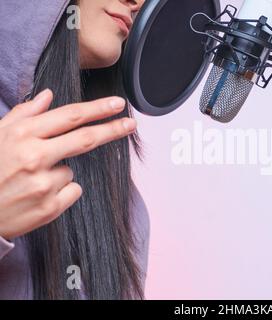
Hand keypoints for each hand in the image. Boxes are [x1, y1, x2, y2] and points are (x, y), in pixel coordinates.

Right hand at [0, 89, 136, 240]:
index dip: (98, 109)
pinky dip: (61, 191)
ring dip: (59, 172)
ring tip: (30, 181)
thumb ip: (24, 114)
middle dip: (112, 129)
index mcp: (22, 135)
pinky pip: (72, 190)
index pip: (70, 116)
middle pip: (86, 139)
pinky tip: (37, 195)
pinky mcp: (50, 207)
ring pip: (72, 170)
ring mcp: (43, 183)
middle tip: (131, 124)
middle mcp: (34, 156)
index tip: (118, 103)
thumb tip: (48, 95)